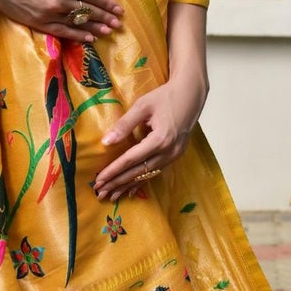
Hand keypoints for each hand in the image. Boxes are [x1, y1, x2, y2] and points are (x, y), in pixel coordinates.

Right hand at [0, 0, 124, 41]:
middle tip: (118, 23)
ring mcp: (51, 14)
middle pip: (89, 11)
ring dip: (96, 28)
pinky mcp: (41, 24)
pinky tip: (90, 38)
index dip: (107, 3)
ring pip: (79, 23)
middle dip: (106, 17)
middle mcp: (61, 0)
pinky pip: (64, 32)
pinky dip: (78, 36)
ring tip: (109, 31)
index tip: (118, 9)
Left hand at [92, 74, 205, 198]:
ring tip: (112, 196)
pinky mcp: (175, 155)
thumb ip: (124, 125)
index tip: (99, 180)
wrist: (191, 94)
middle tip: (100, 192)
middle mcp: (169, 152)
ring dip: (128, 185)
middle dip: (118, 183)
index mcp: (160, 139)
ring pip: (147, 175)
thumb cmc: (165, 97)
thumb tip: (105, 142)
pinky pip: (156, 171)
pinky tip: (131, 190)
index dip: (114, 170)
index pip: (131, 159)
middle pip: (139, 172)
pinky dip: (142, 181)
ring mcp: (174, 156)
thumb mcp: (142, 106)